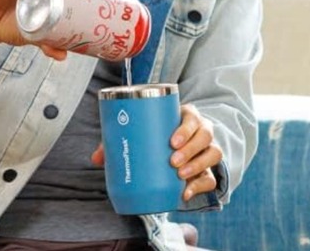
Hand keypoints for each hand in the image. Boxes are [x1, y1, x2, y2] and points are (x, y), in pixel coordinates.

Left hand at [91, 104, 223, 201]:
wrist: (177, 150)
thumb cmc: (157, 137)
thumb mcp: (142, 134)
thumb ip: (119, 142)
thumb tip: (96, 159)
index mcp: (187, 117)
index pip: (193, 118)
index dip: (186, 128)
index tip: (172, 140)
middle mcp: (201, 132)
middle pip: (205, 136)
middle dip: (191, 149)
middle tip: (173, 161)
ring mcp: (207, 151)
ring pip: (213, 155)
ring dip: (198, 165)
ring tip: (180, 175)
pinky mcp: (208, 171)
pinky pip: (211, 178)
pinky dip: (200, 186)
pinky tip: (186, 193)